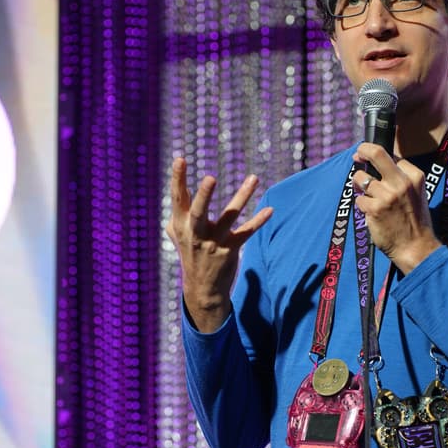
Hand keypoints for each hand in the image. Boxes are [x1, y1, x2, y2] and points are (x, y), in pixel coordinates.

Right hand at [166, 157, 272, 331]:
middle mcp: (196, 233)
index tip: (180, 159)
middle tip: (210, 178)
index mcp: (181, 225)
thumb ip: (178, 212)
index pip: (177, 199)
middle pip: (198, 212)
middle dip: (203, 196)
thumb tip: (183, 190)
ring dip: (242, 197)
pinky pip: (246, 233)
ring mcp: (214, 243)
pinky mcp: (230, 250)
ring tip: (253, 178)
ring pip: (229, 217)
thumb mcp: (177, 234)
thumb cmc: (190, 254)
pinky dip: (258, 221)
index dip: (177, 179)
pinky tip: (270, 210)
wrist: (202, 288)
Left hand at [352, 143, 441, 273]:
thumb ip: (402, 178)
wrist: (416, 247)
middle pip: (376, 153)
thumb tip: (377, 162)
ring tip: (368, 196)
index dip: (376, 154)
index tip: (367, 154)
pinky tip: (372, 213)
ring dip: (359, 185)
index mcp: (415, 176)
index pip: (391, 155)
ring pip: (361, 178)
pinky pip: (359, 200)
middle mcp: (401, 183)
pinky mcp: (374, 209)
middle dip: (363, 150)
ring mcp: (387, 196)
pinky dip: (362, 206)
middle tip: (357, 154)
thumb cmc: (414, 221)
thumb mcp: (417, 193)